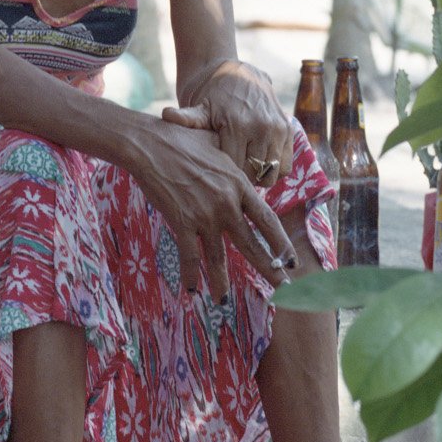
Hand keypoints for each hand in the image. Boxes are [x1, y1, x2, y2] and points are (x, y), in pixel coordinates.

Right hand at [129, 116, 296, 301]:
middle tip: (283, 289)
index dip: (281, 243)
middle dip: (269, 269)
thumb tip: (246, 170)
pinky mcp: (181, 222)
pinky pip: (188, 256)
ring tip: (224, 301)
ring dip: (220, 282)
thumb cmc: (182, 140)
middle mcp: (226, 204)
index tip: (291, 260)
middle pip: (252, 244)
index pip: (267, 220)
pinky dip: (190, 274)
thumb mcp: (218, 147)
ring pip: (218, 258)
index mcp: (238, 185)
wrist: (150, 144)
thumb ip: (234, 165)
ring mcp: (204, 215)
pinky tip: (190, 289)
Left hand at [163, 60, 293, 190]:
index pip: (235, 170)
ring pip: (272, 174)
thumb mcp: (199, 106)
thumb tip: (167, 115)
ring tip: (244, 166)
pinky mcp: (288, 130)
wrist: (236, 72)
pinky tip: (258, 161)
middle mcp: (262, 128)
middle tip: (230, 170)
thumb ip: (187, 118)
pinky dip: (274, 169)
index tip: (216, 172)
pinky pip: (285, 165)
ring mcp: (278, 129)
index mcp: (238, 125)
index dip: (225, 176)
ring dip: (259, 176)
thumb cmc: (212, 94)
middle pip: (254, 175)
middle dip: (242, 178)